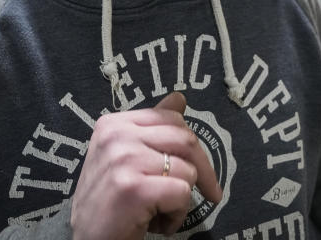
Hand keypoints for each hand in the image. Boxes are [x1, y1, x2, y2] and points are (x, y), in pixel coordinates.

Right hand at [70, 92, 221, 239]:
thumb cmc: (109, 202)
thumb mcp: (125, 157)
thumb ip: (151, 128)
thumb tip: (179, 98)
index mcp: (113, 124)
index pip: (170, 118)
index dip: (192, 145)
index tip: (200, 167)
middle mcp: (116, 136)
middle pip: (185, 139)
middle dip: (203, 170)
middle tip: (210, 193)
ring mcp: (124, 160)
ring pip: (187, 169)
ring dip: (183, 198)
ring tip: (160, 211)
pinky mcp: (135, 188)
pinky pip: (183, 193)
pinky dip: (177, 214)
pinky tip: (156, 223)